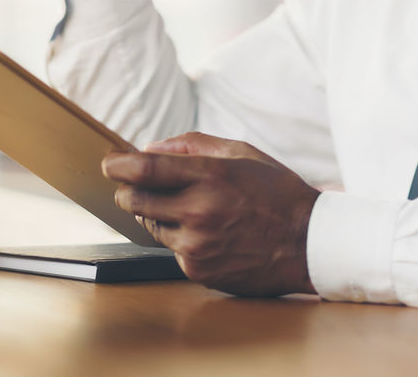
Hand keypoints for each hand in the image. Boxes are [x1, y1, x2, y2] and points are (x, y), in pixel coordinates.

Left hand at [103, 132, 320, 296]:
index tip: (109, 162)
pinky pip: (173, 250)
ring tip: (190, 208)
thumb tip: (151, 148)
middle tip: (133, 185)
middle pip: (135, 200)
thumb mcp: (243, 154)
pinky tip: (210, 234)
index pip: (145, 170)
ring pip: (151, 226)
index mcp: (211, 177)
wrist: (308, 243)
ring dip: (158, 214)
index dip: (118, 165)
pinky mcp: (198, 271)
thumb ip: (194, 146)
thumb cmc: (277, 193)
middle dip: (127, 190)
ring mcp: (197, 246)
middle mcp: (199, 212)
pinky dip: (181, 239)